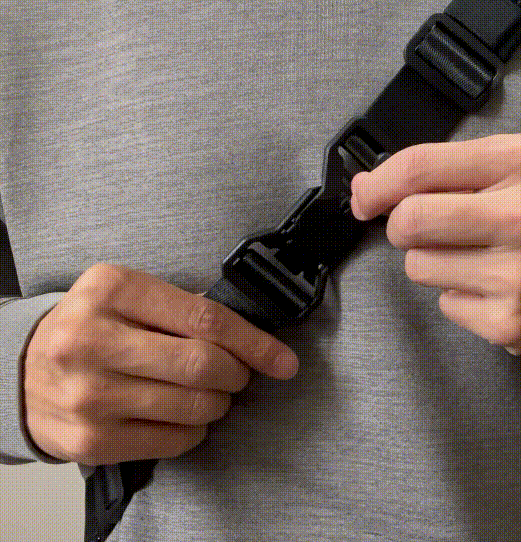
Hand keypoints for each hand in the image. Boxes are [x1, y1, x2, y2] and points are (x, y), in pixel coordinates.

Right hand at [23, 263, 297, 464]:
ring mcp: (89, 394)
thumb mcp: (125, 294)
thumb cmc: (89, 326)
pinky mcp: (89, 439)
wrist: (19, 370)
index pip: (206, 318)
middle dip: (236, 374)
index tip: (283, 360)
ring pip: (193, 406)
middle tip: (236, 374)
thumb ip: (180, 307)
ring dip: (217, 404)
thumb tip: (249, 335)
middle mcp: (93, 339)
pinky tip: (183, 416)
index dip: (255, 342)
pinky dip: (194, 430)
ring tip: (208, 394)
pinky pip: (173, 440)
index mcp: (110, 289)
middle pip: (203, 365)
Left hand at [350, 133, 520, 356]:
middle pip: (409, 221)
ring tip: (479, 255)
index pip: (421, 167)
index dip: (378, 183)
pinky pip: (445, 303)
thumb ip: (450, 168)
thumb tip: (370, 189)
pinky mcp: (510, 321)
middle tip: (428, 227)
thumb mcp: (520, 167)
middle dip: (403, 225)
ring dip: (434, 261)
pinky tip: (495, 286)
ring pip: (418, 266)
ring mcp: (518, 275)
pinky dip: (459, 294)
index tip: (366, 196)